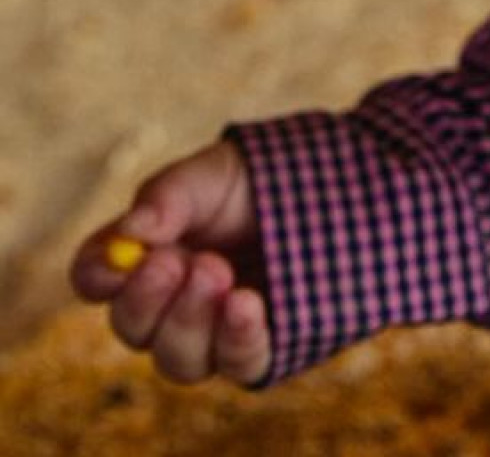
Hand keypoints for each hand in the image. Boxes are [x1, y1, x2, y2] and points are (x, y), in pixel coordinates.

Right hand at [70, 139, 269, 386]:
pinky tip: (245, 304)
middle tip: (179, 262)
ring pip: (178, 358)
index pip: (97, 278)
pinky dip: (235, 340)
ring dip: (190, 321)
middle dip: (148, 298)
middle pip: (133, 327)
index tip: (117, 261)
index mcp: (148, 254)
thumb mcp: (216, 172)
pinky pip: (238, 364)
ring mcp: (214, 331)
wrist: (344, 186)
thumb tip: (132, 231)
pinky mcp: (259, 348)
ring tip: (220, 272)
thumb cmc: (266, 176)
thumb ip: (170, 196)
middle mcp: (171, 302)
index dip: (98, 274)